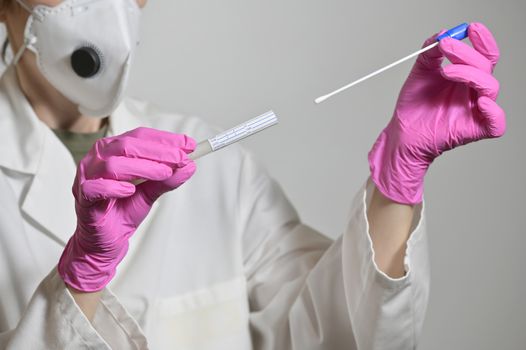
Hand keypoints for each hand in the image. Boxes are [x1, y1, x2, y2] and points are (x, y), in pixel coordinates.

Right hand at [58, 127, 195, 291]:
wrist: (107, 240)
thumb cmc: (123, 210)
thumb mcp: (151, 192)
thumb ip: (167, 179)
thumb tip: (189, 165)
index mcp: (113, 150)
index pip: (139, 136)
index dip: (165, 139)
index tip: (189, 145)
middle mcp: (98, 158)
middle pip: (127, 145)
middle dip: (158, 151)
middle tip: (181, 158)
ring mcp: (87, 177)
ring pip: (113, 164)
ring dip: (143, 167)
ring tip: (164, 174)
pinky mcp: (83, 198)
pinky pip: (95, 187)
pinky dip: (114, 187)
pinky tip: (130, 190)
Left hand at [368, 22, 505, 204]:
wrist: (403, 132)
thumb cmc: (414, 107)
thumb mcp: (420, 72)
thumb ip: (430, 52)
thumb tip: (443, 33)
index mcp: (466, 77)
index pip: (483, 55)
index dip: (482, 41)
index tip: (471, 28)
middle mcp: (474, 91)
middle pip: (486, 66)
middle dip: (466, 53)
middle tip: (446, 46)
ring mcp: (477, 110)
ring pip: (490, 87)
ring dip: (469, 73)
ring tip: (445, 71)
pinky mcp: (476, 129)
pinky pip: (496, 123)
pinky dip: (493, 111)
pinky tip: (480, 101)